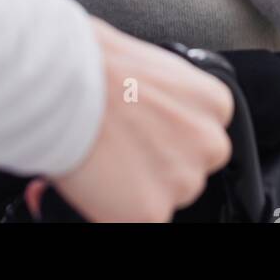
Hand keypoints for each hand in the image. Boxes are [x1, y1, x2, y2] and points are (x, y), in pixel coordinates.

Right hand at [38, 17, 233, 222]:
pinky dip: (114, 208)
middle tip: (124, 145)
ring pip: (166, 196)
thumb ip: (165, 97)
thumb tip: (147, 111)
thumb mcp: (151, 65)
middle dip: (161, 162)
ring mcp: (183, 180)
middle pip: (190, 166)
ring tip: (105, 157)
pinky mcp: (151, 212)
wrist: (66, 82)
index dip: (171, 134)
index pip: (203, 132)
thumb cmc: (97, 62)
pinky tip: (97, 179)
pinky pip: (137, 218)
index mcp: (213, 101)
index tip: (149, 131)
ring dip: (140, 186)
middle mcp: (207, 143)